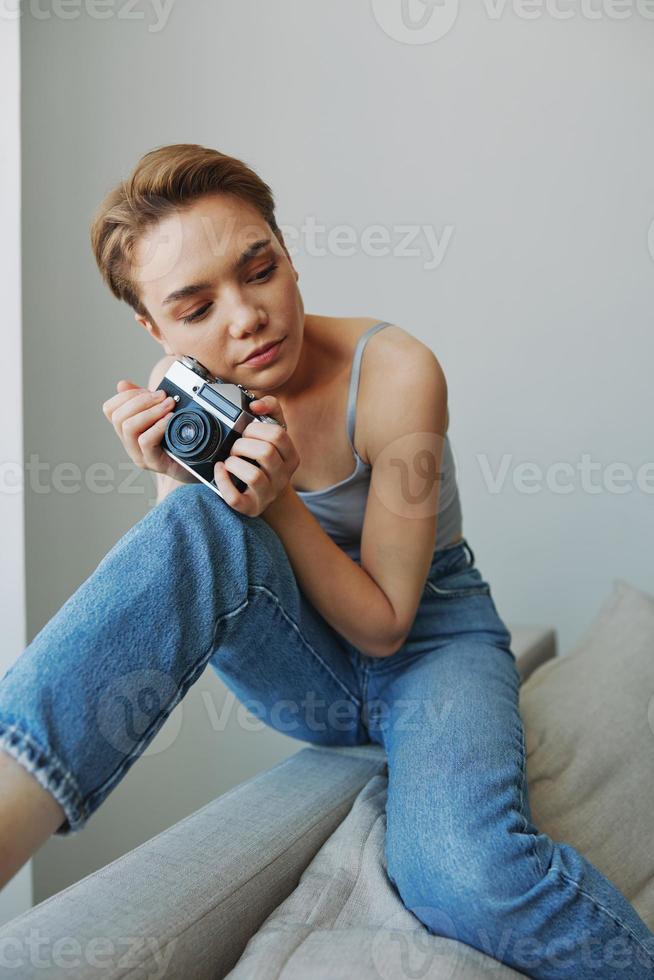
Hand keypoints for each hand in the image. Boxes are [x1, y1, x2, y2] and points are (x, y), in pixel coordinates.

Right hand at [102, 380, 196, 484]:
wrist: (198, 464)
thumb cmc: (179, 438)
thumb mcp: (161, 414)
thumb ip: (143, 400)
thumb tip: (122, 384)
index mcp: (128, 430)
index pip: (110, 409)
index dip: (127, 396)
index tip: (150, 391)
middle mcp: (130, 444)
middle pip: (118, 417)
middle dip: (141, 401)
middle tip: (164, 396)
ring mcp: (140, 455)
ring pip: (129, 428)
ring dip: (151, 411)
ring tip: (169, 405)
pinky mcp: (154, 463)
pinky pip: (146, 441)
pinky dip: (158, 426)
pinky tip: (171, 419)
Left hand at [214, 394, 299, 516]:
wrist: (261, 491)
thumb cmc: (263, 458)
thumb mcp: (272, 430)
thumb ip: (270, 408)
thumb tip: (255, 404)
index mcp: (290, 456)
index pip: (278, 435)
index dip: (257, 429)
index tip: (246, 430)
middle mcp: (283, 477)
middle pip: (266, 453)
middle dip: (243, 445)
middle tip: (235, 446)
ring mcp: (268, 494)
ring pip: (254, 476)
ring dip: (234, 462)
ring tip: (229, 460)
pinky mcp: (250, 507)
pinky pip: (235, 498)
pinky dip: (223, 481)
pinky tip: (220, 470)